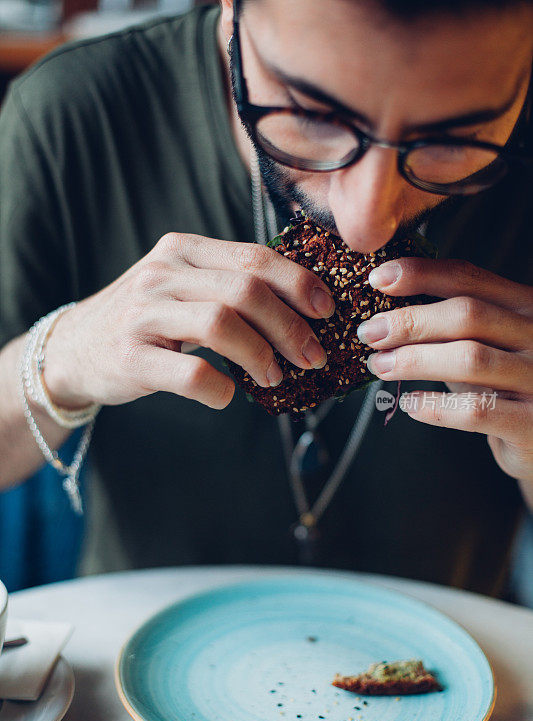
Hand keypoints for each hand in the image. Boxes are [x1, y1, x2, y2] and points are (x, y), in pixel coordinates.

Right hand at [44, 233, 334, 410]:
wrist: (74, 350)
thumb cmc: (146, 321)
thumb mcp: (182, 287)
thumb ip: (229, 285)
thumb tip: (302, 306)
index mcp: (183, 251)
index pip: (254, 256)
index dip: (298, 284)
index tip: (326, 311)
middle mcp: (161, 273)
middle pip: (246, 290)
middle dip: (290, 327)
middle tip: (311, 356)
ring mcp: (142, 314)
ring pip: (221, 324)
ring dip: (260, 356)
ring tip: (274, 376)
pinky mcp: (130, 356)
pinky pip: (191, 374)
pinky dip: (220, 389)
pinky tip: (226, 395)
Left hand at [356, 257, 532, 482]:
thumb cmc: (504, 386)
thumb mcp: (483, 346)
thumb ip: (450, 327)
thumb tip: (385, 313)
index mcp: (525, 307)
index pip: (469, 278)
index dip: (420, 274)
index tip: (377, 278)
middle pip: (468, 315)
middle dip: (410, 322)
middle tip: (370, 333)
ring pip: (470, 359)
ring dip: (415, 361)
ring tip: (379, 366)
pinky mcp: (531, 424)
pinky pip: (475, 411)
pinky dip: (434, 407)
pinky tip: (410, 404)